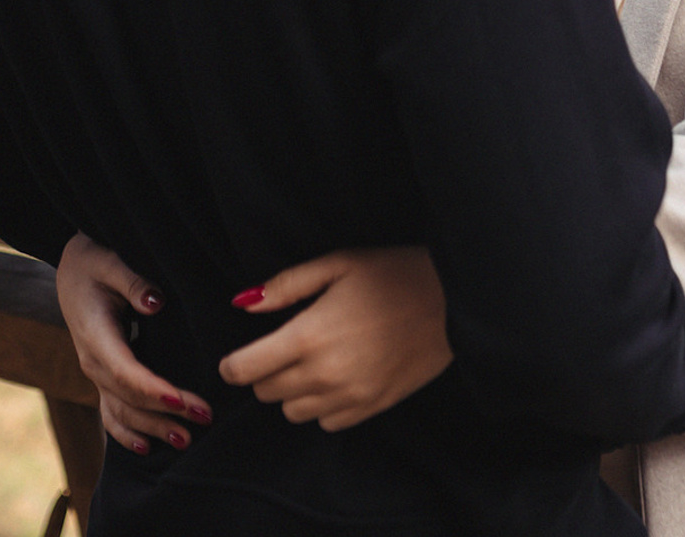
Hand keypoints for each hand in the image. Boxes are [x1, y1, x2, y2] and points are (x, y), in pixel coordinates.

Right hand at [56, 232, 211, 454]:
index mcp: (95, 336)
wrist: (70, 269)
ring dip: (152, 428)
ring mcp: (95, 372)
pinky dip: (127, 433)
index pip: (126, 372)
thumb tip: (156, 303)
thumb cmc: (93, 261)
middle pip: (129, 398)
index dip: (152, 389)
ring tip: (185, 440)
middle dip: (165, 413)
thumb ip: (133, 281)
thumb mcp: (110, 261)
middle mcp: (93, 361)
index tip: (181, 400)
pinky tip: (147, 447)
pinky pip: (111, 412)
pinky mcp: (102, 374)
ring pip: (121, 412)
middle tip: (204, 418)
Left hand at [220, 247, 451, 431]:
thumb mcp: (339, 263)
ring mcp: (348, 396)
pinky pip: (326, 422)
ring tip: (313, 361)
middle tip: (284, 346)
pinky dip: (322, 405)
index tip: (234, 359)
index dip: (232, 365)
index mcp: (309, 335)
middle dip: (265, 372)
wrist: (451, 301)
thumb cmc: (394, 273)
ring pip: (292, 412)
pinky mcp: (370, 408)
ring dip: (292, 390)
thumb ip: (287, 285)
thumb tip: (245, 303)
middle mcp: (323, 374)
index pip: (246, 369)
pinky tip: (337, 377)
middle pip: (266, 392)